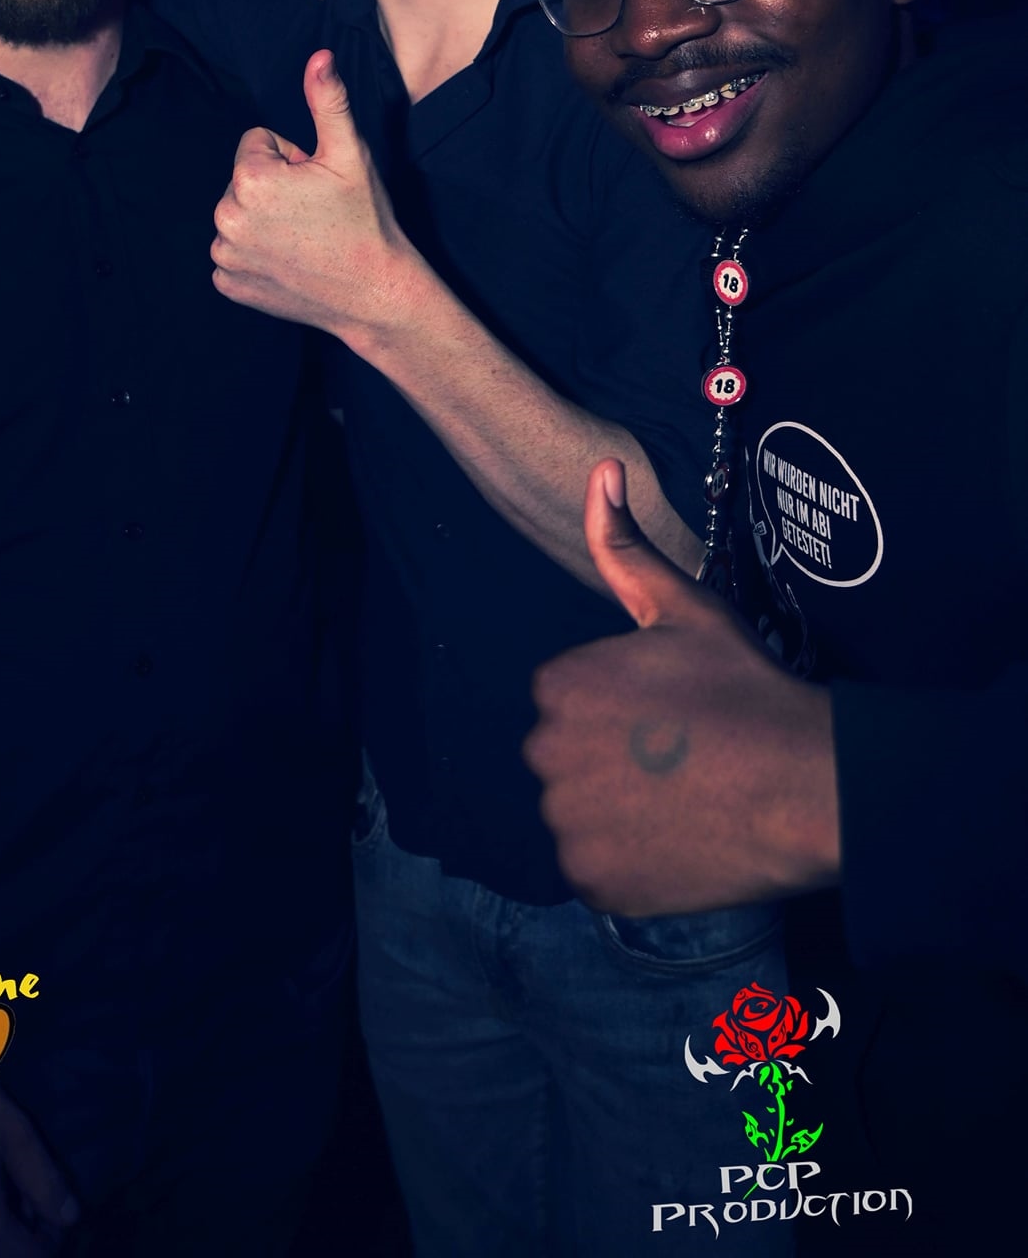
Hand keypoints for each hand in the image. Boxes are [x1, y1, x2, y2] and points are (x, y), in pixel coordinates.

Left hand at [212, 49, 416, 337]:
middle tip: (314, 212)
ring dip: (263, 219)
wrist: (374, 293)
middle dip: (275, 188)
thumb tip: (319, 57)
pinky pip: (233, 253)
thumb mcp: (350, 154)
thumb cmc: (365, 221)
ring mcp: (225, 255)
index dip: (292, 158)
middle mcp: (226, 217)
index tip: (315, 184)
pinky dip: (255, 255)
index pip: (257, 142)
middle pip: (244, 179)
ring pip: (238, 214)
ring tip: (304, 236)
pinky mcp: (229, 283)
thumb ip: (328, 100)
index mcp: (250, 178)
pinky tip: (289, 261)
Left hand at [524, 460, 839, 914]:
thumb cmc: (747, 689)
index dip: (623, 711)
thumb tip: (599, 469)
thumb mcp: (684, 606)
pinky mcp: (592, 883)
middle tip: (682, 758)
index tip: (672, 716)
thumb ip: (625, 545)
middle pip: (567, 758)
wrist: (806, 786)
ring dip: (617, 811)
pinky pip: (595, 868)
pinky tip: (676, 841)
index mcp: (557, 687)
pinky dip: (627, 862)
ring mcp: (567, 823)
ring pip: (580, 813)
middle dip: (612, 759)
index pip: (569, 703)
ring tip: (683, 798)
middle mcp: (545, 754)